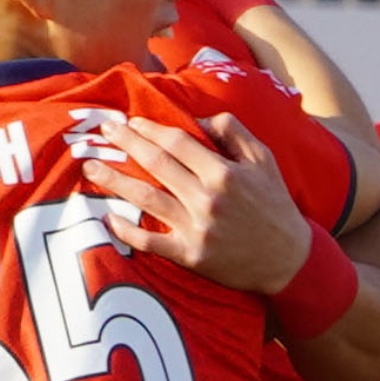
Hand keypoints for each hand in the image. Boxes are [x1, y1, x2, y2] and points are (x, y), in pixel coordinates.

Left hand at [81, 113, 309, 296]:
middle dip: (126, 144)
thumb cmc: (274, 205)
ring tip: (90, 168)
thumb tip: (198, 121)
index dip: (150, 130)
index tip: (131, 122)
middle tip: (102, 131)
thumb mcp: (264, 160)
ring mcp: (196, 229)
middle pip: (156, 165)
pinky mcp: (190, 256)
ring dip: (114, 181)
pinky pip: (150, 242)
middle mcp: (207, 198)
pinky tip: (108, 218)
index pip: (177, 143)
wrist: (289, 259)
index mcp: (224, 172)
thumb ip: (233, 133)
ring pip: (145, 199)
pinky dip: (127, 231)